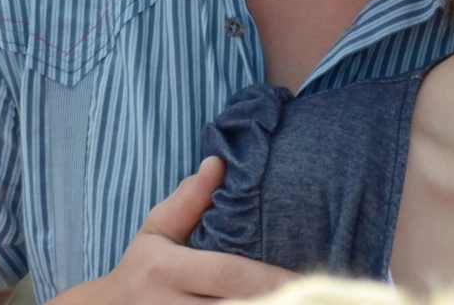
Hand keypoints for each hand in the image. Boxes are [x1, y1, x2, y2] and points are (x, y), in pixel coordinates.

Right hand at [47, 157, 289, 304]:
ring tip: (302, 301)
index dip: (268, 278)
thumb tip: (219, 163)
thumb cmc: (141, 268)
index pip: (227, 274)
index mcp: (166, 270)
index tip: (303, 277)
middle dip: (274, 302)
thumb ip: (188, 200)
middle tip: (312, 296)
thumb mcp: (156, 229)